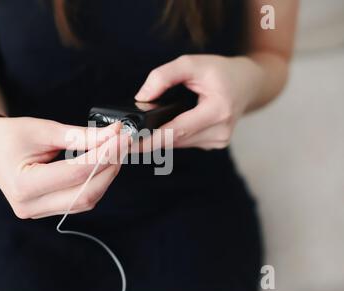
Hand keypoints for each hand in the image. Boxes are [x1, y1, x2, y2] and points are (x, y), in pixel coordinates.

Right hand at [0, 117, 129, 218]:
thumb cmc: (11, 135)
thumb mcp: (44, 130)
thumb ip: (80, 136)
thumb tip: (113, 135)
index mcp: (23, 185)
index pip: (75, 173)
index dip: (103, 155)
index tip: (122, 137)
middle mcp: (29, 206)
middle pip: (85, 193)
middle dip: (109, 168)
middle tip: (123, 144)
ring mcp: (38, 212)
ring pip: (85, 200)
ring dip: (105, 176)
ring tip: (115, 152)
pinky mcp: (46, 210)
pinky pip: (79, 201)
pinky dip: (95, 183)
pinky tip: (102, 165)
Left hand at [135, 55, 263, 149]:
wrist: (248, 84)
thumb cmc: (220, 72)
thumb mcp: (191, 63)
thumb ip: (163, 76)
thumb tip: (141, 97)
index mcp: (217, 111)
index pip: (176, 131)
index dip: (149, 140)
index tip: (128, 145)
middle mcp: (220, 131)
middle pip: (174, 140)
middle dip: (148, 140)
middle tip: (124, 139)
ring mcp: (218, 141)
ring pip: (178, 144)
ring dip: (159, 138)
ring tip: (140, 131)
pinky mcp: (214, 144)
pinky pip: (185, 142)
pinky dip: (172, 136)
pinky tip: (164, 127)